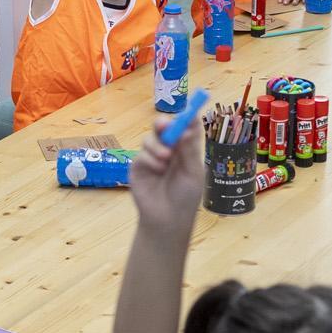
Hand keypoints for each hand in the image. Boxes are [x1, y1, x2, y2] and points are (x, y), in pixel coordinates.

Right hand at [128, 116, 204, 242]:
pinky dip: (151, 160)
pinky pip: (141, 154)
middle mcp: (168, 150)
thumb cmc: (185, 197)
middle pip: (163, 128)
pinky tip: (158, 171)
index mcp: (185, 149)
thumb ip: (190, 150)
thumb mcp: (193, 173)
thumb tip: (190, 127)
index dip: (186, 118)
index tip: (188, 113)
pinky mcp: (138, 167)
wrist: (168, 219)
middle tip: (165, 126)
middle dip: (163, 124)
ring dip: (158, 146)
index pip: (184, 127)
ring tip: (166, 160)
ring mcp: (151, 157)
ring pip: (150, 139)